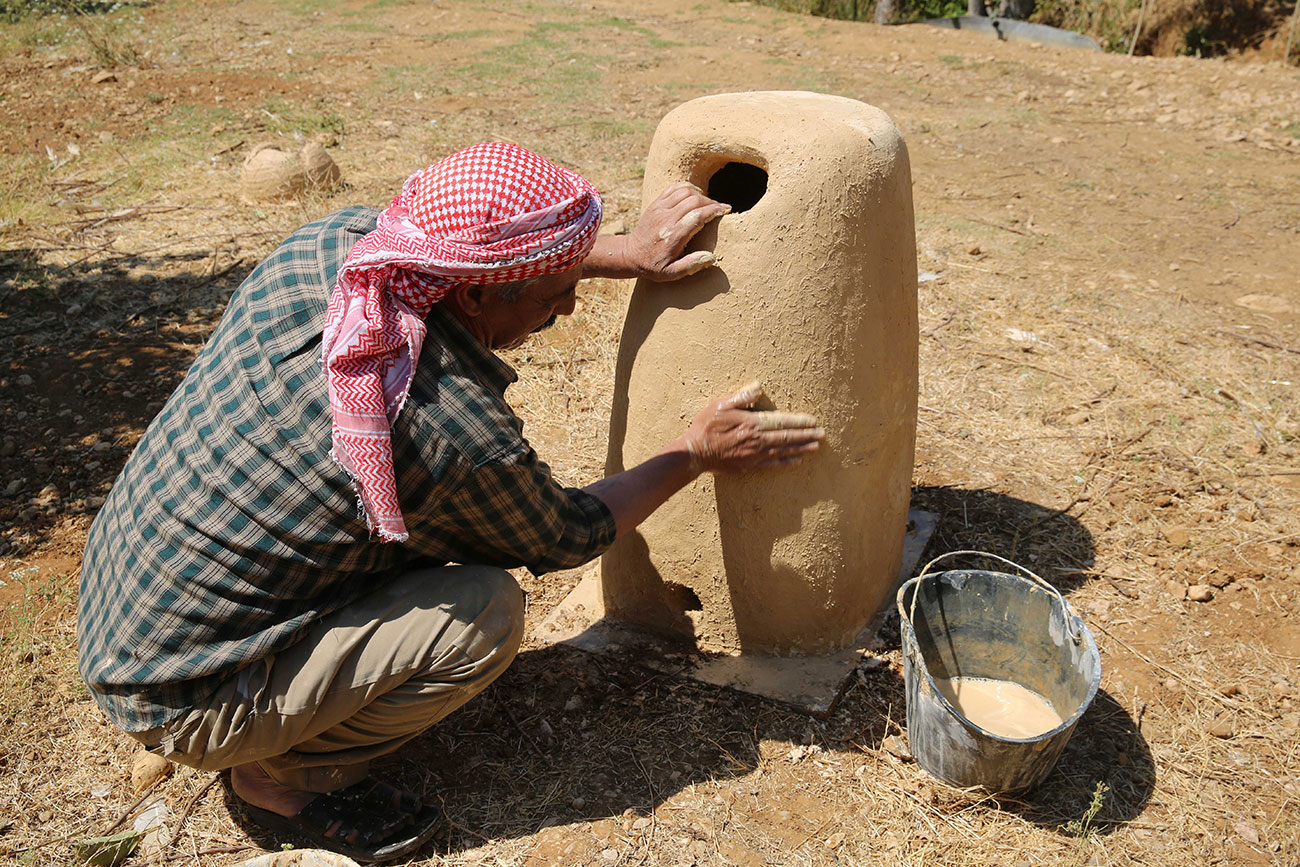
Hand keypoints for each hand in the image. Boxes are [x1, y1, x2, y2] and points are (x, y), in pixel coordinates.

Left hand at [624, 182, 729, 280]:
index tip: (726, 210)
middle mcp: (666, 218)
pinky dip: (688, 187)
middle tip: (719, 208)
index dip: (714, 210)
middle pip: (694, 200)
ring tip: (708, 203)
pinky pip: (674, 187)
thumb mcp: (671, 273)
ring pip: (685, 191)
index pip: (697, 215)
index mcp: (673, 236)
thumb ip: (691, 265)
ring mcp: (660, 208)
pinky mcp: (656, 203)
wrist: (630, 254)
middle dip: (711, 202)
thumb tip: (711, 257)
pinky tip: (695, 195)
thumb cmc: (653, 266)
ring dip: (701, 194)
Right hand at [677, 381, 823, 473]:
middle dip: (807, 435)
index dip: (800, 421)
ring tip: (816, 447)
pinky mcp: (750, 466)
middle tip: (823, 434)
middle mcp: (758, 440)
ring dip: (802, 448)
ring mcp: (755, 455)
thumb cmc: (706, 426)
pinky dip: (787, 462)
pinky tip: (797, 460)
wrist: (695, 453)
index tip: (814, 421)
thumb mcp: (720, 405)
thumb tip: (758, 387)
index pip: (782, 421)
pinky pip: (773, 464)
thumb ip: (741, 397)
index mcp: (753, 424)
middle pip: (788, 437)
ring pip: (784, 451)